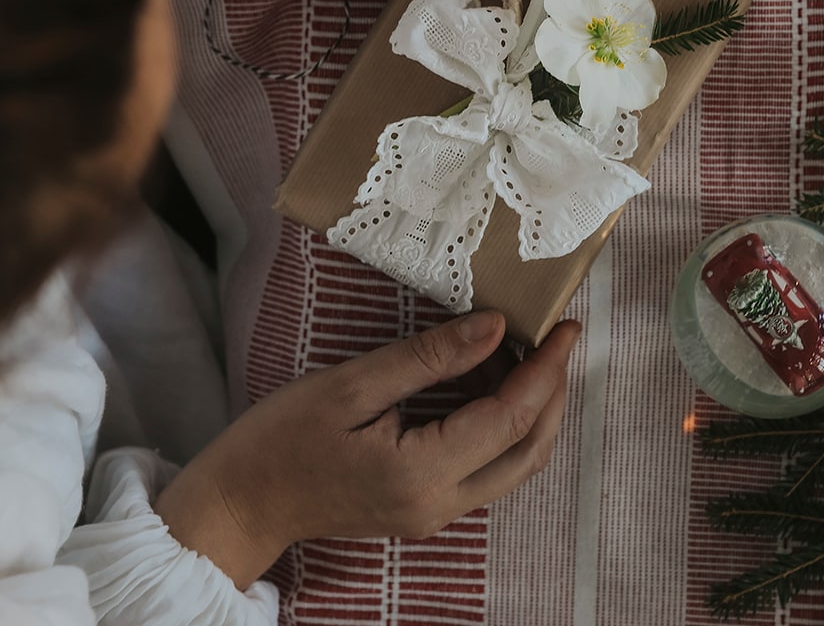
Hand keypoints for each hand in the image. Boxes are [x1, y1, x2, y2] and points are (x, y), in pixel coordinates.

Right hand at [153, 310, 580, 588]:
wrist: (241, 504)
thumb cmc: (282, 438)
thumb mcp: (352, 385)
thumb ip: (429, 357)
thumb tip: (495, 326)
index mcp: (422, 474)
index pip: (510, 419)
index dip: (545, 370)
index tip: (566, 326)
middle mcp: (441, 505)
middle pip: (529, 451)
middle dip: (553, 392)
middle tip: (557, 338)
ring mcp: (436, 513)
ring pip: (514, 465)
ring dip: (532, 410)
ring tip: (527, 353)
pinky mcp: (426, 508)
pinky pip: (488, 468)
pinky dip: (505, 426)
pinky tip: (489, 382)